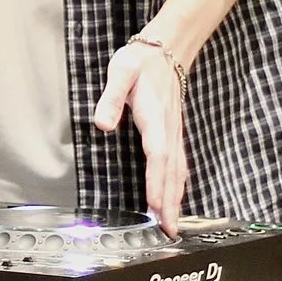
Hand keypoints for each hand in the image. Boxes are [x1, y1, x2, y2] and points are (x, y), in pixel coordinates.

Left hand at [92, 43, 187, 235]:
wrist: (168, 50)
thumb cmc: (141, 61)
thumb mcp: (121, 71)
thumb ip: (111, 97)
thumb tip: (102, 123)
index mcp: (155, 117)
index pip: (157, 155)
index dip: (156, 182)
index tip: (154, 205)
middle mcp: (168, 130)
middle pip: (172, 172)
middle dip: (170, 202)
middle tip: (169, 230)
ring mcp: (174, 133)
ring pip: (178, 171)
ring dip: (175, 198)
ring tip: (173, 224)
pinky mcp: (174, 134)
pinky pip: (179, 164)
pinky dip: (177, 185)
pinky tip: (174, 198)